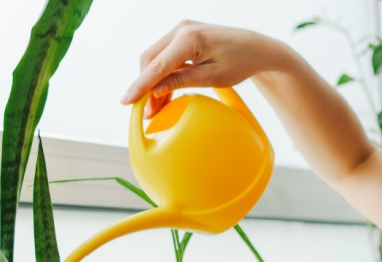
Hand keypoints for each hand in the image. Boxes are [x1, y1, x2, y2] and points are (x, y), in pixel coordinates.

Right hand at [121, 21, 286, 115]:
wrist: (255, 48)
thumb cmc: (239, 62)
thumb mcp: (211, 77)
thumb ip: (181, 82)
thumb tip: (155, 90)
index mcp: (189, 38)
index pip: (157, 66)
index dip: (140, 86)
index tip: (126, 101)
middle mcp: (181, 29)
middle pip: (150, 60)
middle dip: (145, 86)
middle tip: (146, 112)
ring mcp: (181, 30)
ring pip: (155, 58)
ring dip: (152, 81)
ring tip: (154, 108)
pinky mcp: (183, 35)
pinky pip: (165, 56)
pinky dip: (161, 74)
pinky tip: (162, 94)